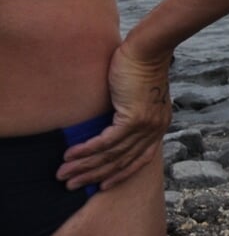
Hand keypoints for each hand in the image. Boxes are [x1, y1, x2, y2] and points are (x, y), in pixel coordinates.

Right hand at [57, 41, 172, 190]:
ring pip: (112, 155)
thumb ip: (129, 116)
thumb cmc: (140, 68)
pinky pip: (106, 142)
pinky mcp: (134, 118)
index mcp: (158, 127)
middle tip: (72, 185)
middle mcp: (155, 130)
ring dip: (85, 166)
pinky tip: (70, 155)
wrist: (148, 50)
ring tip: (64, 174)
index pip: (140, 160)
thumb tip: (110, 129)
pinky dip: (86, 150)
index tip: (102, 185)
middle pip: (122, 162)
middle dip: (95, 176)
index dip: (120, 174)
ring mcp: (146, 126)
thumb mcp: (138, 98)